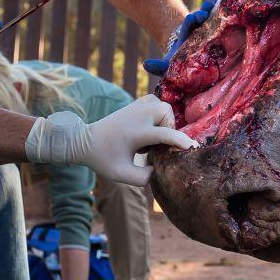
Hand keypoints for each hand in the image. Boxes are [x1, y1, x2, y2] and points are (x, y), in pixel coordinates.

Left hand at [25, 96, 198, 184]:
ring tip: (155, 135)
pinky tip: (152, 125)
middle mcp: (137, 116)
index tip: (194, 149)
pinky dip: (158, 111)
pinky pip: (155, 101)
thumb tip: (162, 171)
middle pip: (166, 113)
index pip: (166, 134)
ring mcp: (135, 107)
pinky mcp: (134, 104)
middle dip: (171, 128)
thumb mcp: (121, 175)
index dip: (183, 142)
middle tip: (161, 143)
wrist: (84, 141)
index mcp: (136, 133)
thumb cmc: (103, 159)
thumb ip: (144, 178)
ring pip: (162, 105)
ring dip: (165, 120)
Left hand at [144, 0, 215, 76]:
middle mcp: (198, 29)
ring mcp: (208, 28)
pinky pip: (219, 18)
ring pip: (210, 15)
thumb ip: (157, 67)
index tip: (193, 17)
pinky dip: (221, 8)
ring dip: (212, 8)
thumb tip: (146, 64)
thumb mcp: (168, 66)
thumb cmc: (179, 64)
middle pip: (200, 17)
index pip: (189, 24)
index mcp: (187, 35)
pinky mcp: (217, 30)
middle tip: (205, 13)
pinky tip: (224, 1)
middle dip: (202, 13)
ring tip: (216, 2)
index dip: (191, 20)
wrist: (192, 63)